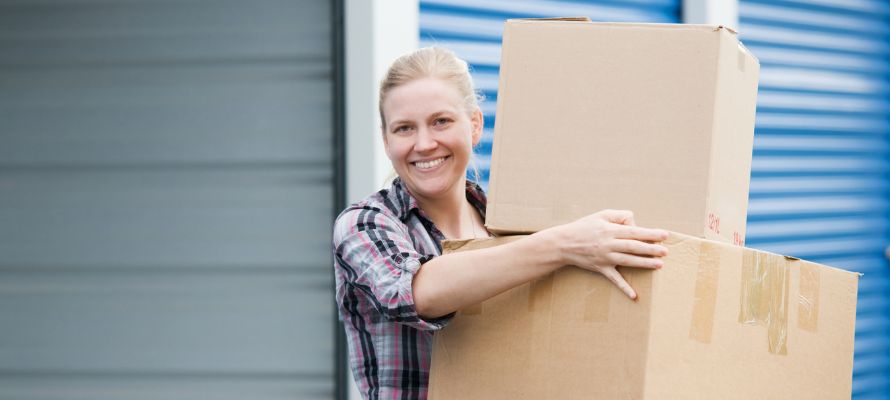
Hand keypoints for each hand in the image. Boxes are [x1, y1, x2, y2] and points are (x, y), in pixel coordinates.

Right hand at [548, 209, 667, 299]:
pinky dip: (624, 288)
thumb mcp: (601, 215)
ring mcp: (605, 258)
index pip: (634, 231)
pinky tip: (634, 296)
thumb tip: (636, 224)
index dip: (650, 233)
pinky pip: (614, 279)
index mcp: (609, 230)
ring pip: (627, 261)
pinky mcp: (600, 268)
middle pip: (633, 246)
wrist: (563, 243)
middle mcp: (608, 244)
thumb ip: (620, 216)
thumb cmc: (584, 227)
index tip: (664, 235)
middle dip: (651, 249)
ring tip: (659, 265)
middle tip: (665, 251)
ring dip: (644, 263)